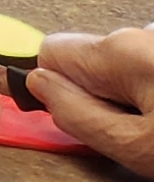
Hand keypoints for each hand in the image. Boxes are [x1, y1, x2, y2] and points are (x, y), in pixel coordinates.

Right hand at [35, 25, 153, 179]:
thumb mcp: (137, 147)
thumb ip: (79, 116)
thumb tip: (40, 88)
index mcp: (121, 51)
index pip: (49, 53)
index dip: (53, 90)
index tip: (73, 119)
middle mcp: (142, 34)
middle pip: (88, 64)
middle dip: (98, 98)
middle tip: (131, 136)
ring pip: (121, 70)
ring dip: (131, 98)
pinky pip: (147, 70)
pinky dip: (152, 93)